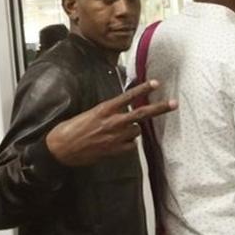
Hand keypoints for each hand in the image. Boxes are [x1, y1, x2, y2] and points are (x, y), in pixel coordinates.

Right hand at [44, 80, 176, 166]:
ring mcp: (115, 137)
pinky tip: (118, 143)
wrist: (61, 149)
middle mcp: (112, 122)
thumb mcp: (88, 114)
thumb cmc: (70, 129)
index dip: (143, 89)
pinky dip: (128, 144)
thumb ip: (106, 113)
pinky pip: (130, 146)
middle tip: (174, 104)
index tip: (156, 83)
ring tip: (120, 130)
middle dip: (160, 108)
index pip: (128, 96)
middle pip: (142, 114)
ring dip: (134, 129)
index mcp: (104, 109)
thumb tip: (118, 112)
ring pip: (137, 131)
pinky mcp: (114, 151)